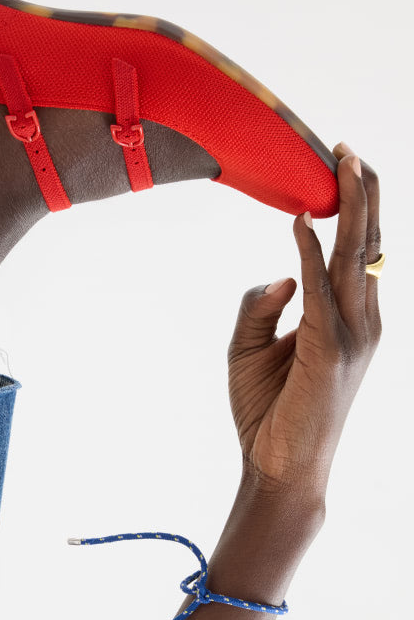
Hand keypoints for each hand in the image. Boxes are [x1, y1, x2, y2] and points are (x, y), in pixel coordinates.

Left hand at [227, 142, 381, 500]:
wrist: (280, 470)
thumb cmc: (269, 411)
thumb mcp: (251, 348)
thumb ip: (262, 306)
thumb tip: (282, 274)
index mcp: (351, 320)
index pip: (360, 254)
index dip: (356, 211)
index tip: (343, 169)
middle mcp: (361, 322)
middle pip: (367, 245)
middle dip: (361, 195)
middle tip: (349, 150)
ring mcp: (351, 336)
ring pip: (355, 257)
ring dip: (349, 207)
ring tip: (343, 163)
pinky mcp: (328, 352)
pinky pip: (318, 290)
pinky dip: (309, 252)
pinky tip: (301, 219)